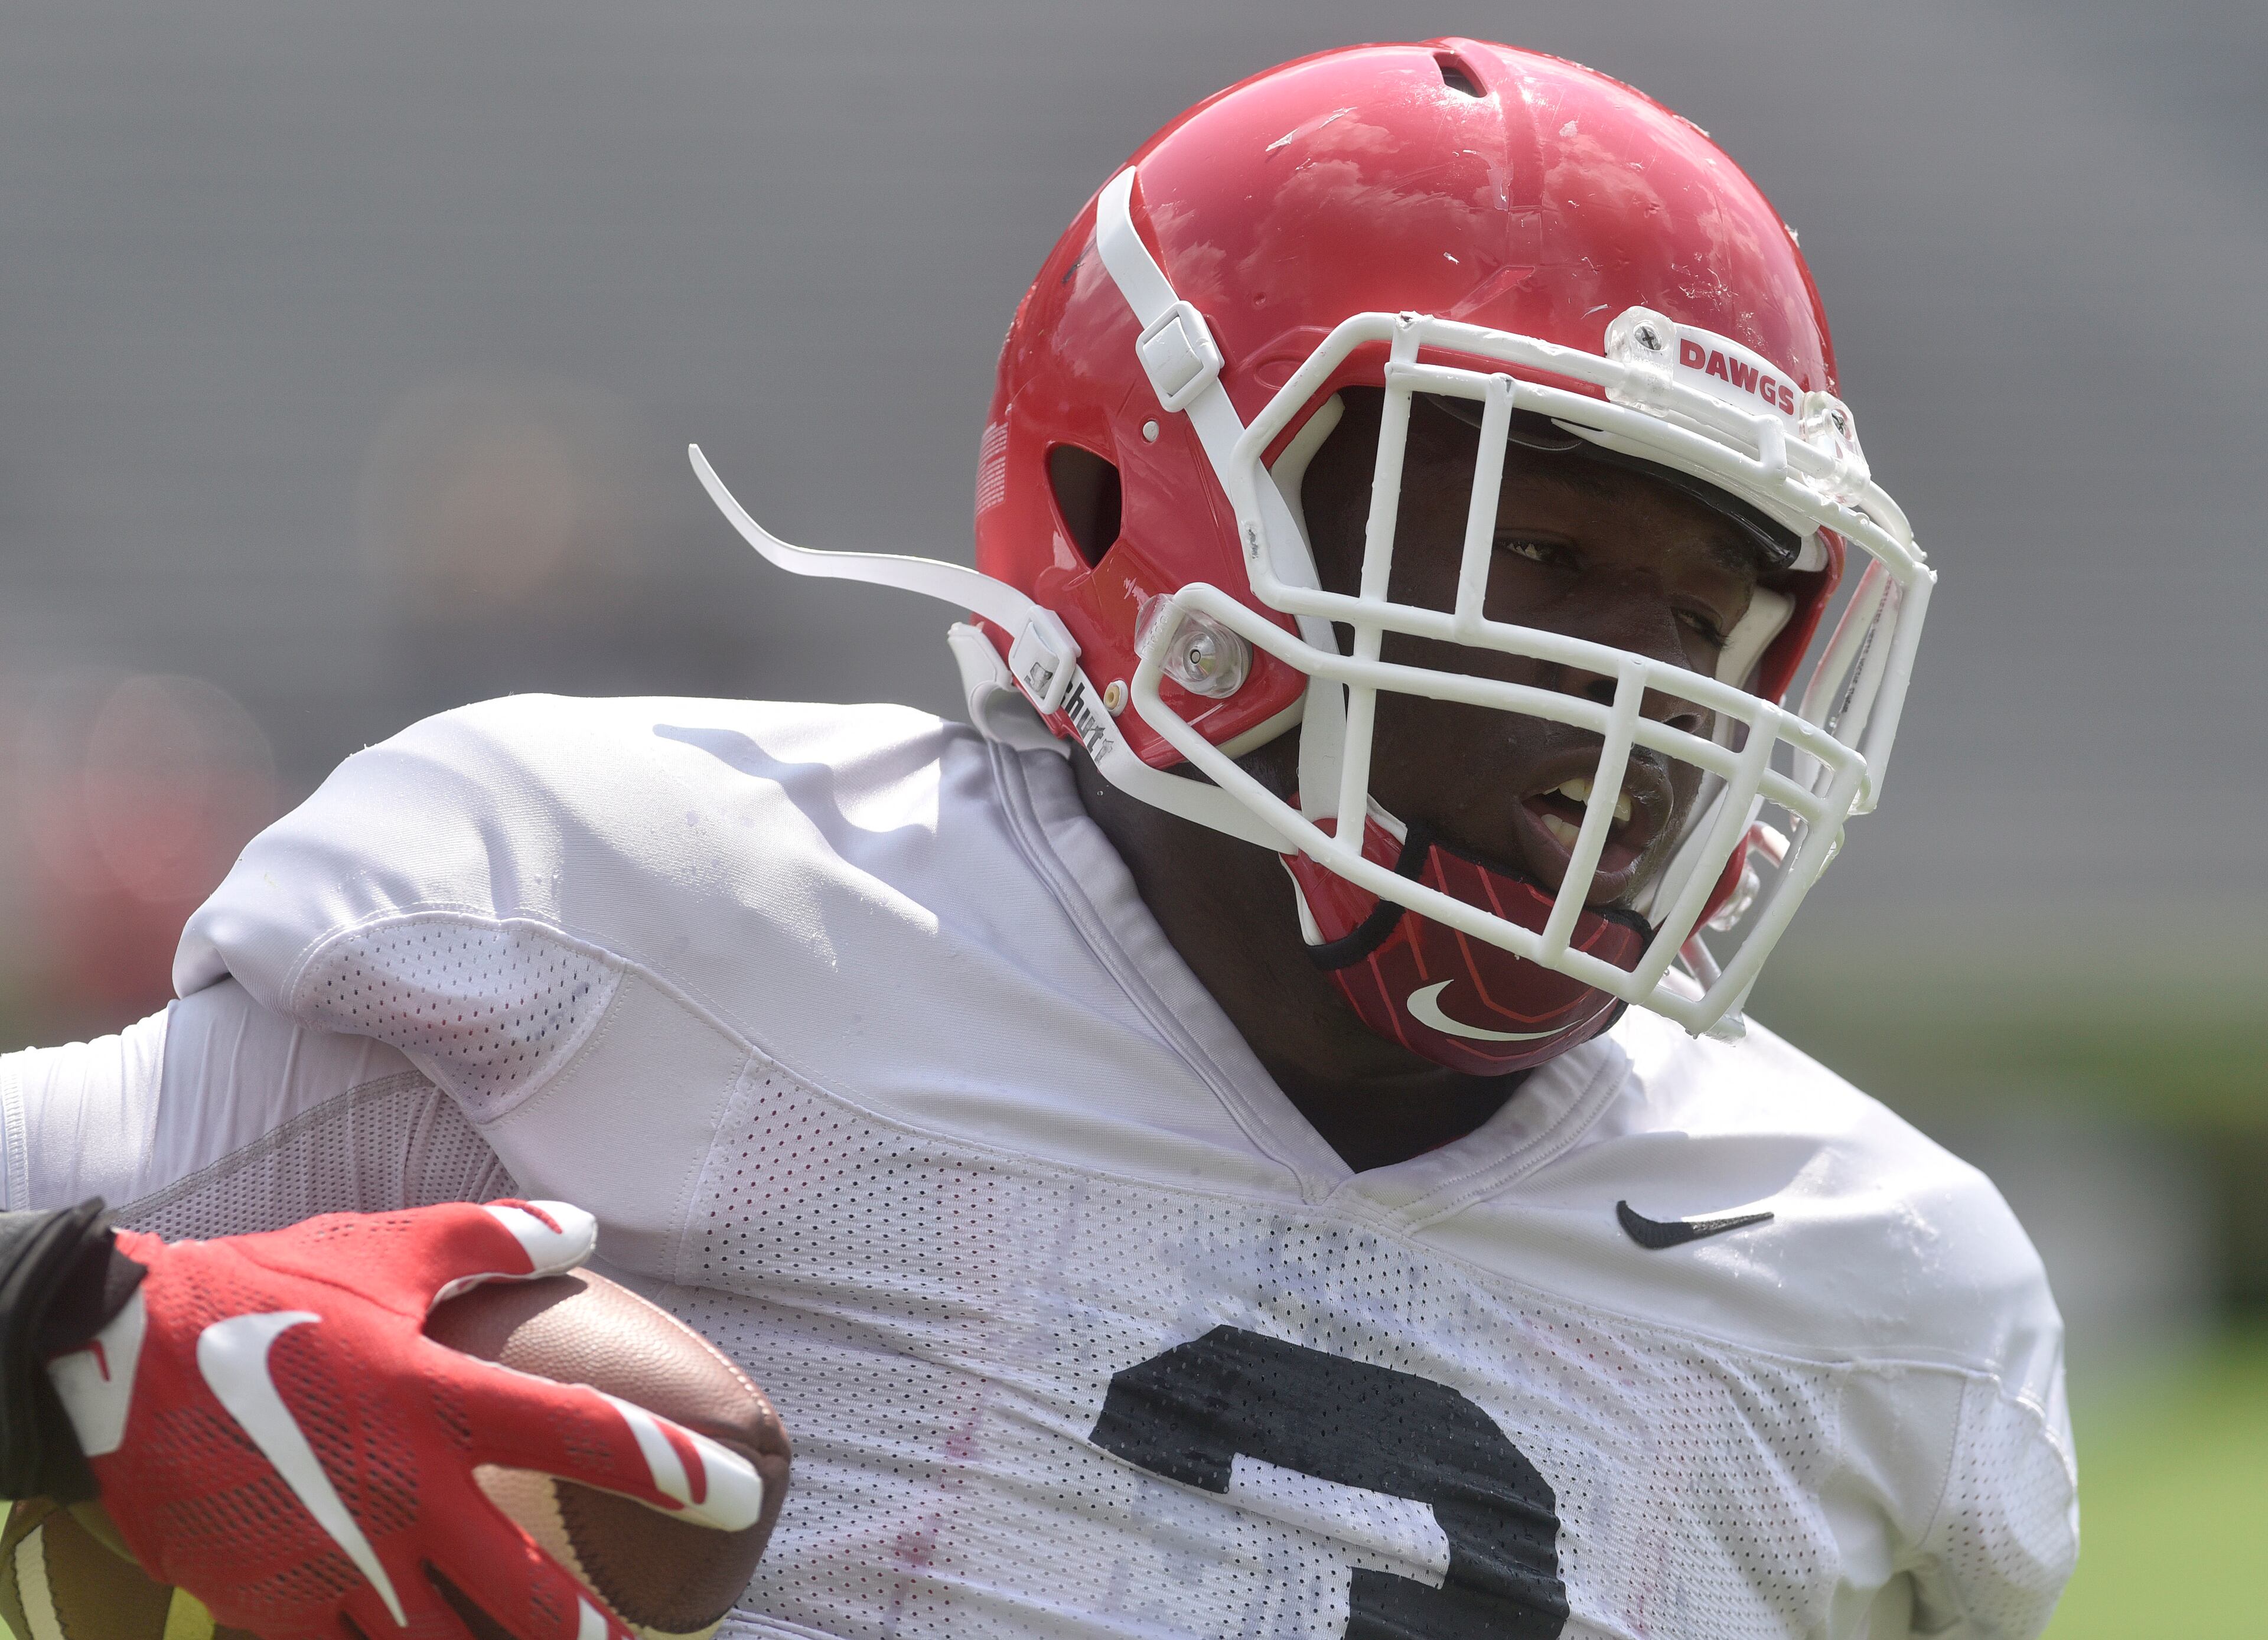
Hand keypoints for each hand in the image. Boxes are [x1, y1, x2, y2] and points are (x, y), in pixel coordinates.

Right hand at [43, 1201, 764, 1639]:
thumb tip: (584, 1228)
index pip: (583, 1435)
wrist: (113, 1362)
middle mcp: (400, 1493)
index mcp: (438, 1400)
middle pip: (525, 1589)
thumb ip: (493, 1239)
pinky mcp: (274, 1607)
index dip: (671, 1467)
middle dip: (592, 1630)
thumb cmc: (264, 1294)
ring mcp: (336, 1562)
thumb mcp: (386, 1250)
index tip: (743, 1493)